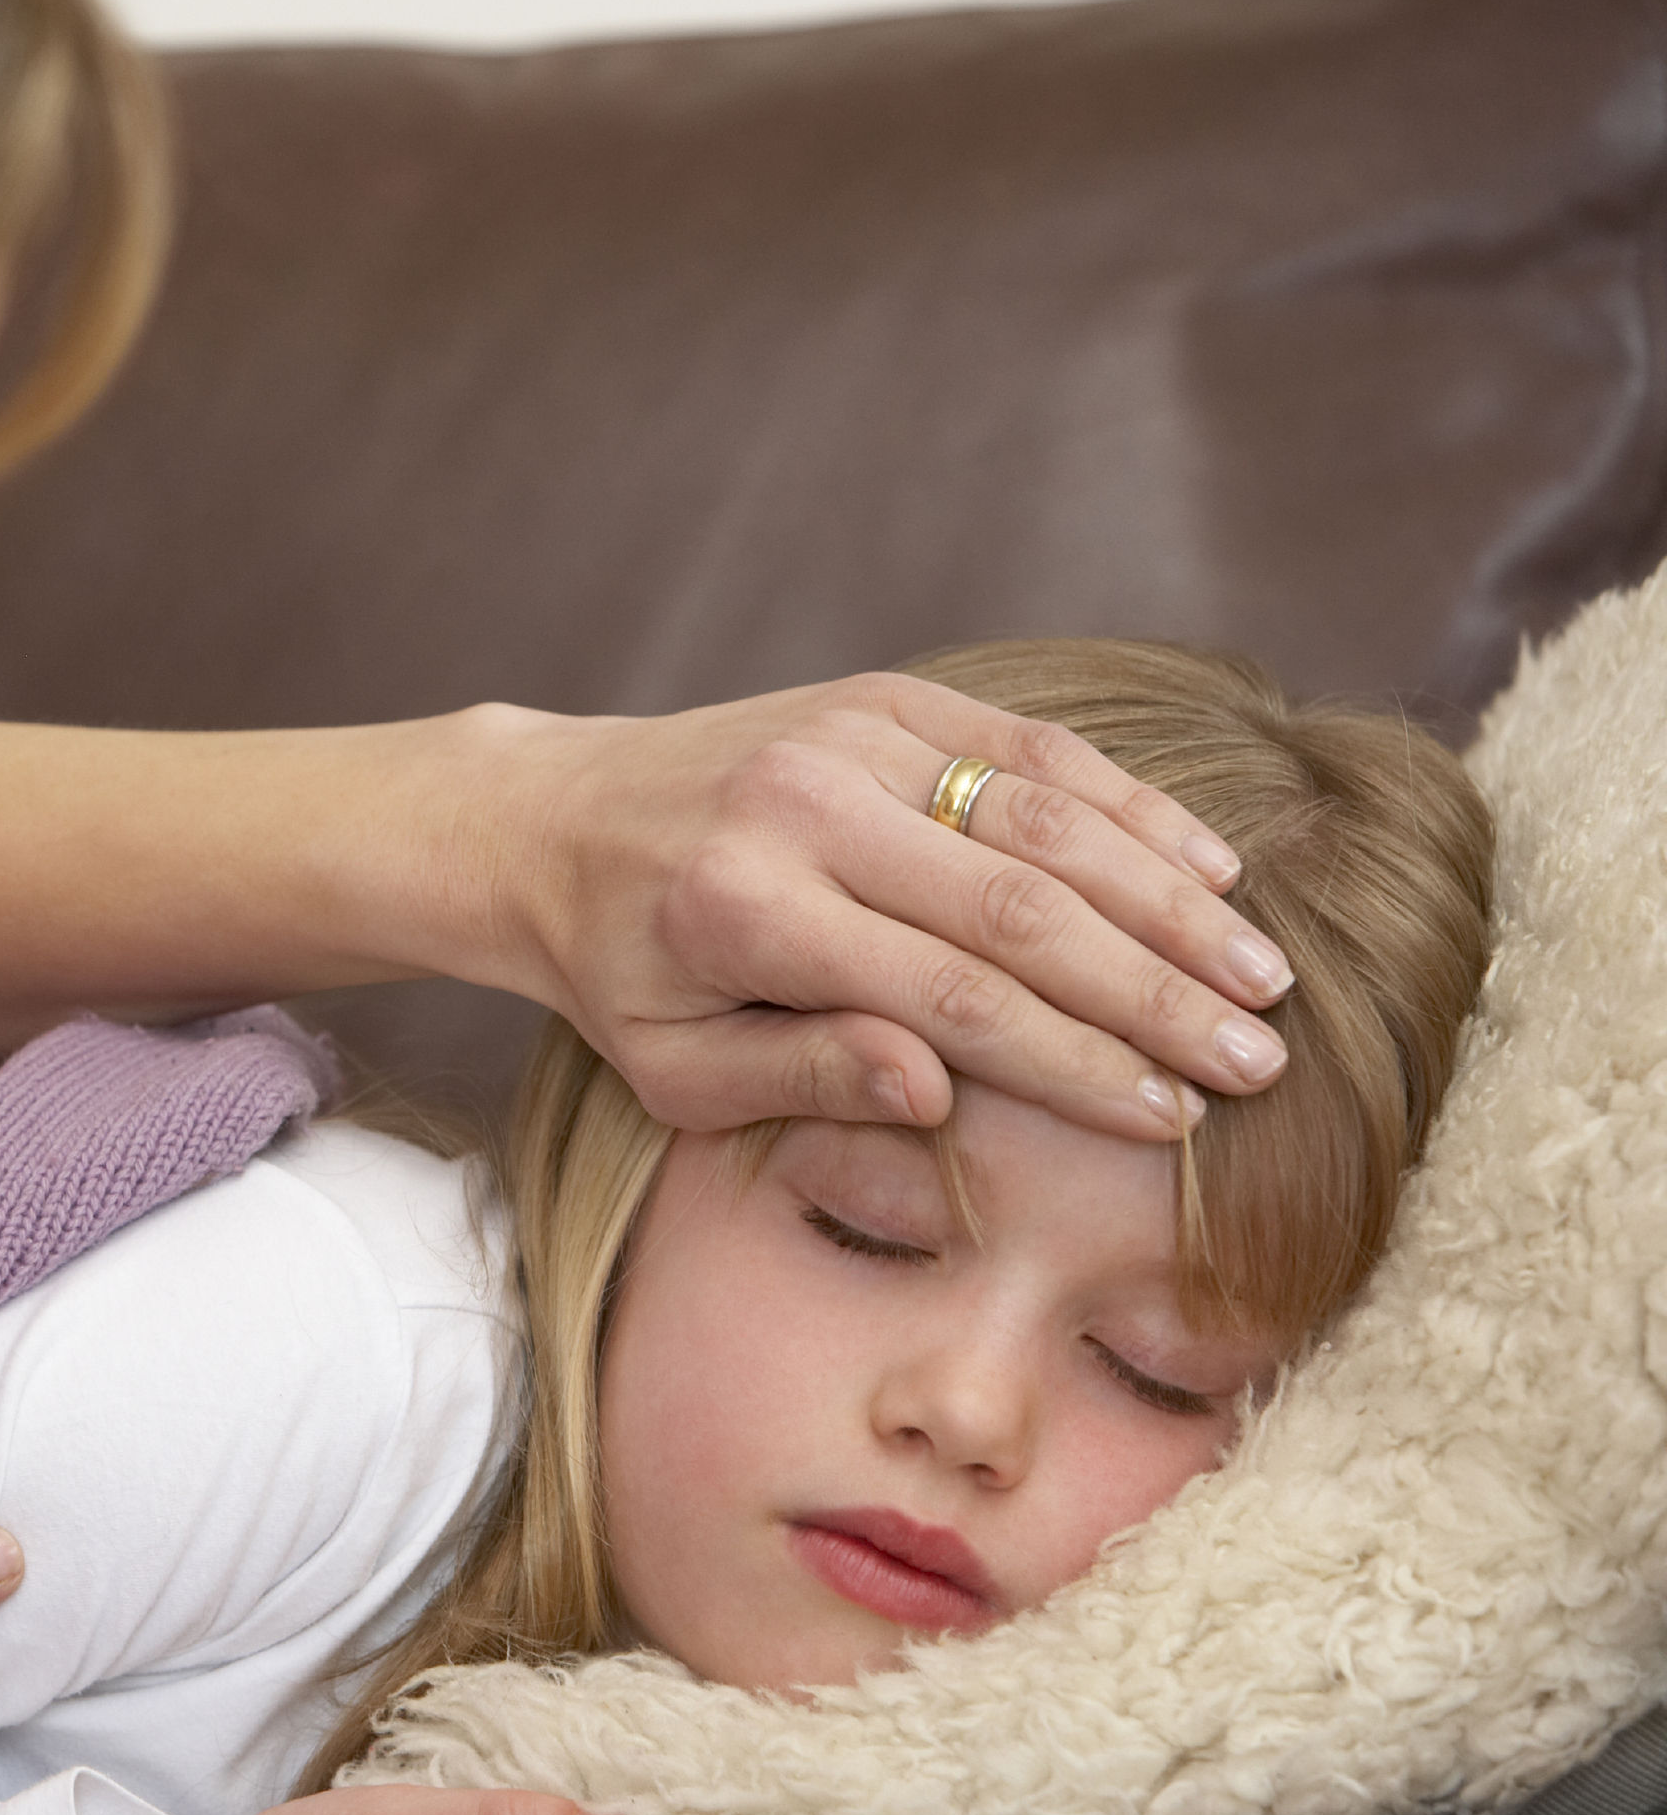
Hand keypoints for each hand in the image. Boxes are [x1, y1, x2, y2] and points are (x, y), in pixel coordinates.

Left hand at [439, 678, 1294, 1139]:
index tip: (1173, 1117)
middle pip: (1018, 909)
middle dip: (1154, 991)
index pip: (949, 1000)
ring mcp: (847, 737)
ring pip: (1044, 818)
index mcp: (746, 915)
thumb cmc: (623, 973)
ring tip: (1264, 977)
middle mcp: (803, 810)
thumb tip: (938, 1090)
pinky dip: (1127, 806)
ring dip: (1169, 899)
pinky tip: (1211, 870)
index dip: (1074, 1063)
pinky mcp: (882, 696)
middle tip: (1259, 1060)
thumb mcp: (675, 1067)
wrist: (551, 819)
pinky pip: (1029, 748)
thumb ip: (804, 1078)